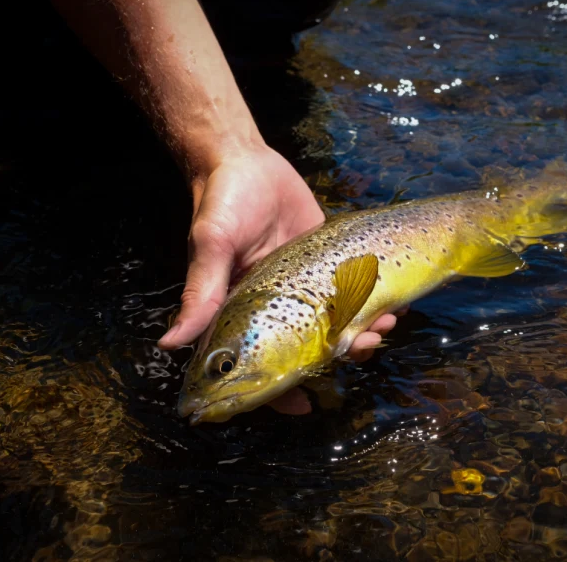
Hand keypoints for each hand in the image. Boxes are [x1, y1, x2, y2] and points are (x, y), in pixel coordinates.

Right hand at [158, 143, 398, 412]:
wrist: (248, 159)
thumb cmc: (222, 203)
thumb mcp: (211, 246)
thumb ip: (200, 294)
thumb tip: (169, 343)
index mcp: (243, 314)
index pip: (260, 365)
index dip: (279, 392)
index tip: (305, 406)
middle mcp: (276, 307)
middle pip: (310, 349)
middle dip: (340, 354)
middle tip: (364, 345)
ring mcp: (306, 286)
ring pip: (339, 323)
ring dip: (364, 330)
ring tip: (386, 322)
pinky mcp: (328, 261)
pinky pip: (356, 288)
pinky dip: (377, 299)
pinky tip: (397, 303)